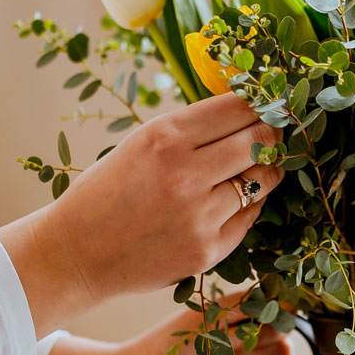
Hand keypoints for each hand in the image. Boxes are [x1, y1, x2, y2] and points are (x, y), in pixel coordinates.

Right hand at [0, 93, 281, 334]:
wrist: (77, 253)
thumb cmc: (108, 191)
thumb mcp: (140, 143)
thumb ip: (190, 130)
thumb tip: (246, 110)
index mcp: (164, 138)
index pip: (236, 107)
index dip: (261, 101)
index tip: (270, 101)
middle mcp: (185, 174)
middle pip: (259, 139)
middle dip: (273, 131)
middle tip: (277, 130)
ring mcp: (200, 215)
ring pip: (264, 179)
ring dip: (269, 167)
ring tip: (264, 163)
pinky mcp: (209, 249)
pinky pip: (250, 215)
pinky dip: (251, 203)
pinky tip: (239, 197)